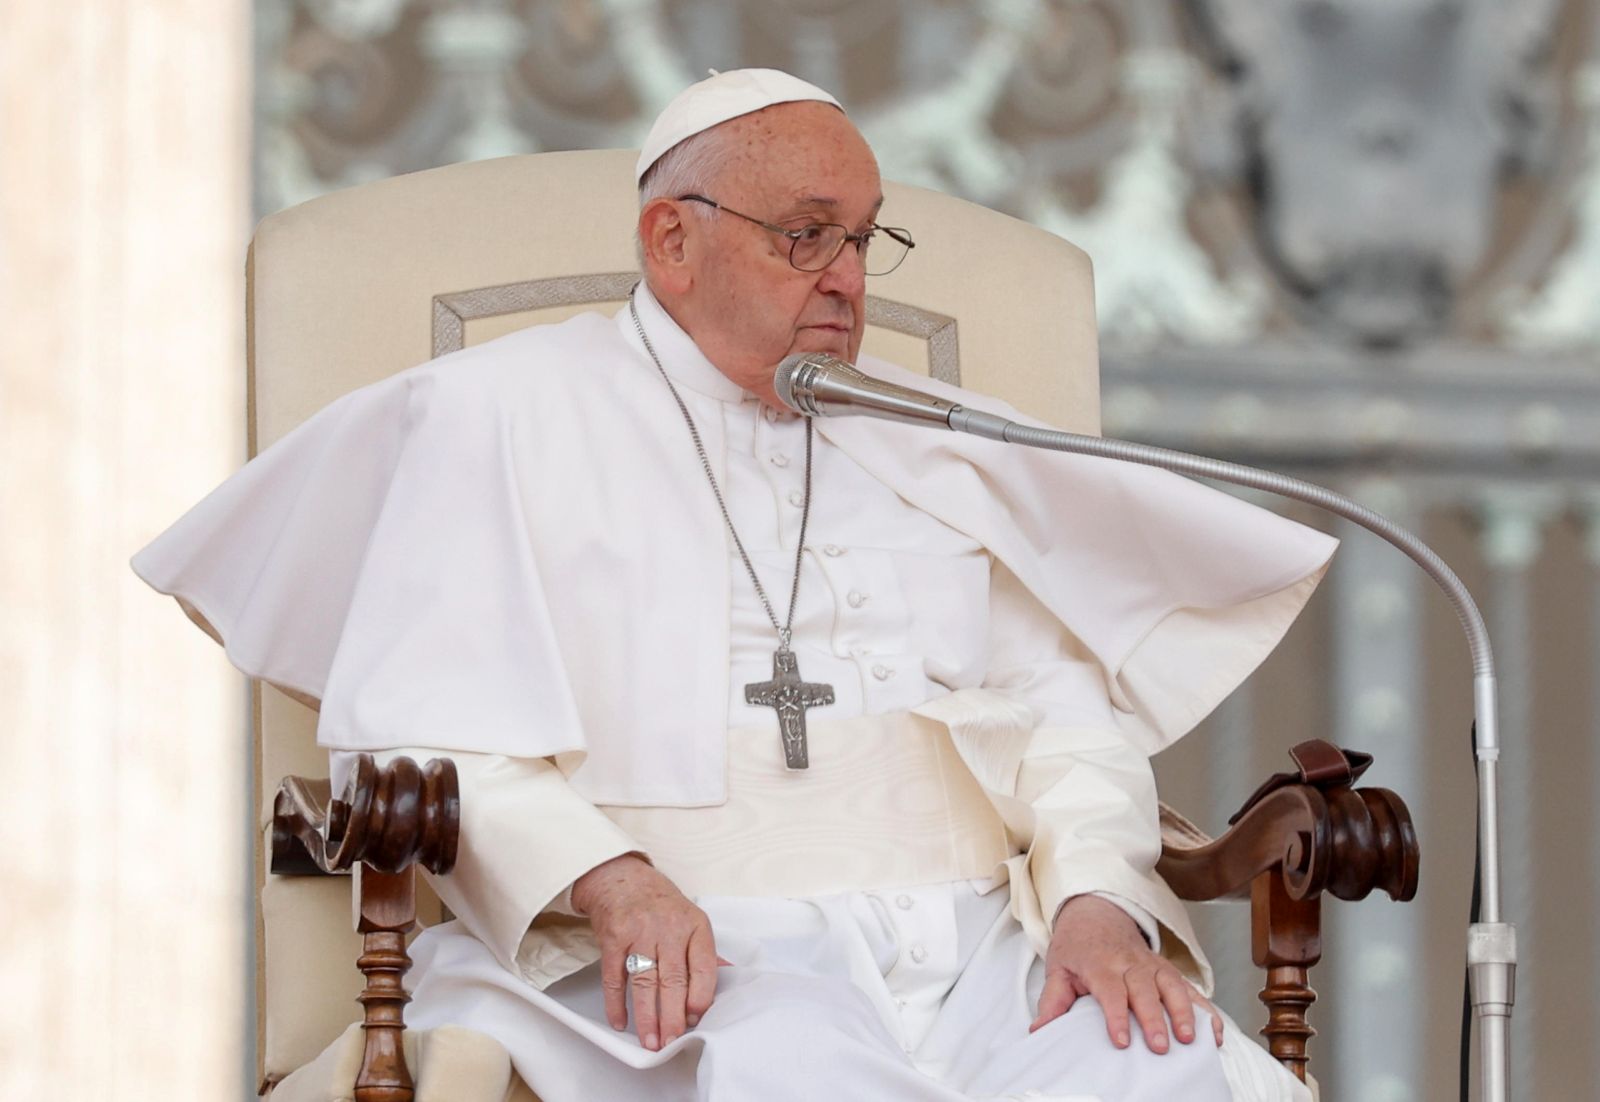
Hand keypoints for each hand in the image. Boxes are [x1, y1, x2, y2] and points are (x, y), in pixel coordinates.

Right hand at [570, 854, 721, 1051]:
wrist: (621, 878)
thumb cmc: (659, 904)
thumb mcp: (691, 919)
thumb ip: (706, 952)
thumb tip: (728, 978)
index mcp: (694, 925)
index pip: (704, 967)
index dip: (701, 996)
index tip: (696, 1018)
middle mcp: (668, 928)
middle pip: (673, 980)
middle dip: (673, 1017)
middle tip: (672, 1041)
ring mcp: (639, 932)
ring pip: (645, 983)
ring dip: (647, 1017)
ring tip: (650, 1041)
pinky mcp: (613, 938)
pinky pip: (614, 977)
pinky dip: (616, 1004)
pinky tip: (621, 1022)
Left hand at [1029, 894, 1223, 1052]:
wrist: (1095, 912)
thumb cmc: (1077, 946)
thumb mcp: (1058, 968)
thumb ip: (1052, 1001)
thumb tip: (1040, 1031)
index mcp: (1101, 964)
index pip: (1110, 990)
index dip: (1116, 1015)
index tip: (1121, 1040)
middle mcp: (1129, 963)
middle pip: (1144, 990)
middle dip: (1153, 1018)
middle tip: (1159, 1046)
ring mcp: (1152, 965)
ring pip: (1172, 985)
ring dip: (1183, 1012)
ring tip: (1190, 1039)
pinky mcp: (1167, 969)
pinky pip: (1190, 988)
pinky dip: (1205, 1009)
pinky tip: (1214, 1031)